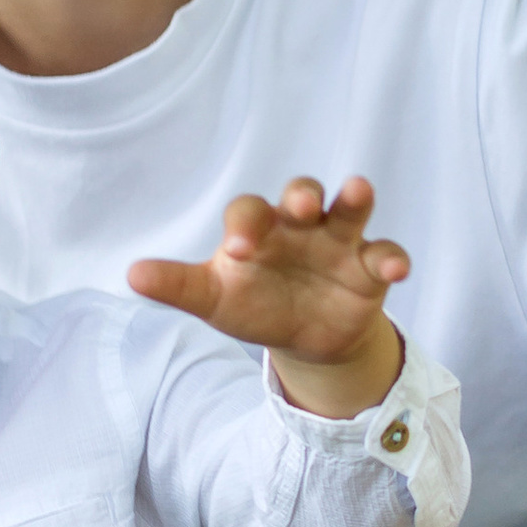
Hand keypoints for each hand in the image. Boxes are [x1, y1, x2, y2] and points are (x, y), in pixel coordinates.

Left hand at [130, 175, 410, 415]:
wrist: (303, 337)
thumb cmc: (253, 303)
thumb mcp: (214, 298)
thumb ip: (179, 286)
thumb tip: (132, 276)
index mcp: (259, 228)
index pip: (249, 211)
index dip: (245, 224)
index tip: (237, 248)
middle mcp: (300, 226)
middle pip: (303, 193)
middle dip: (302, 194)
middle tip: (299, 206)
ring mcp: (338, 242)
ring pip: (349, 209)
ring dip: (354, 199)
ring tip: (358, 189)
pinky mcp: (369, 267)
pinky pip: (384, 254)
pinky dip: (391, 258)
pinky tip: (395, 269)